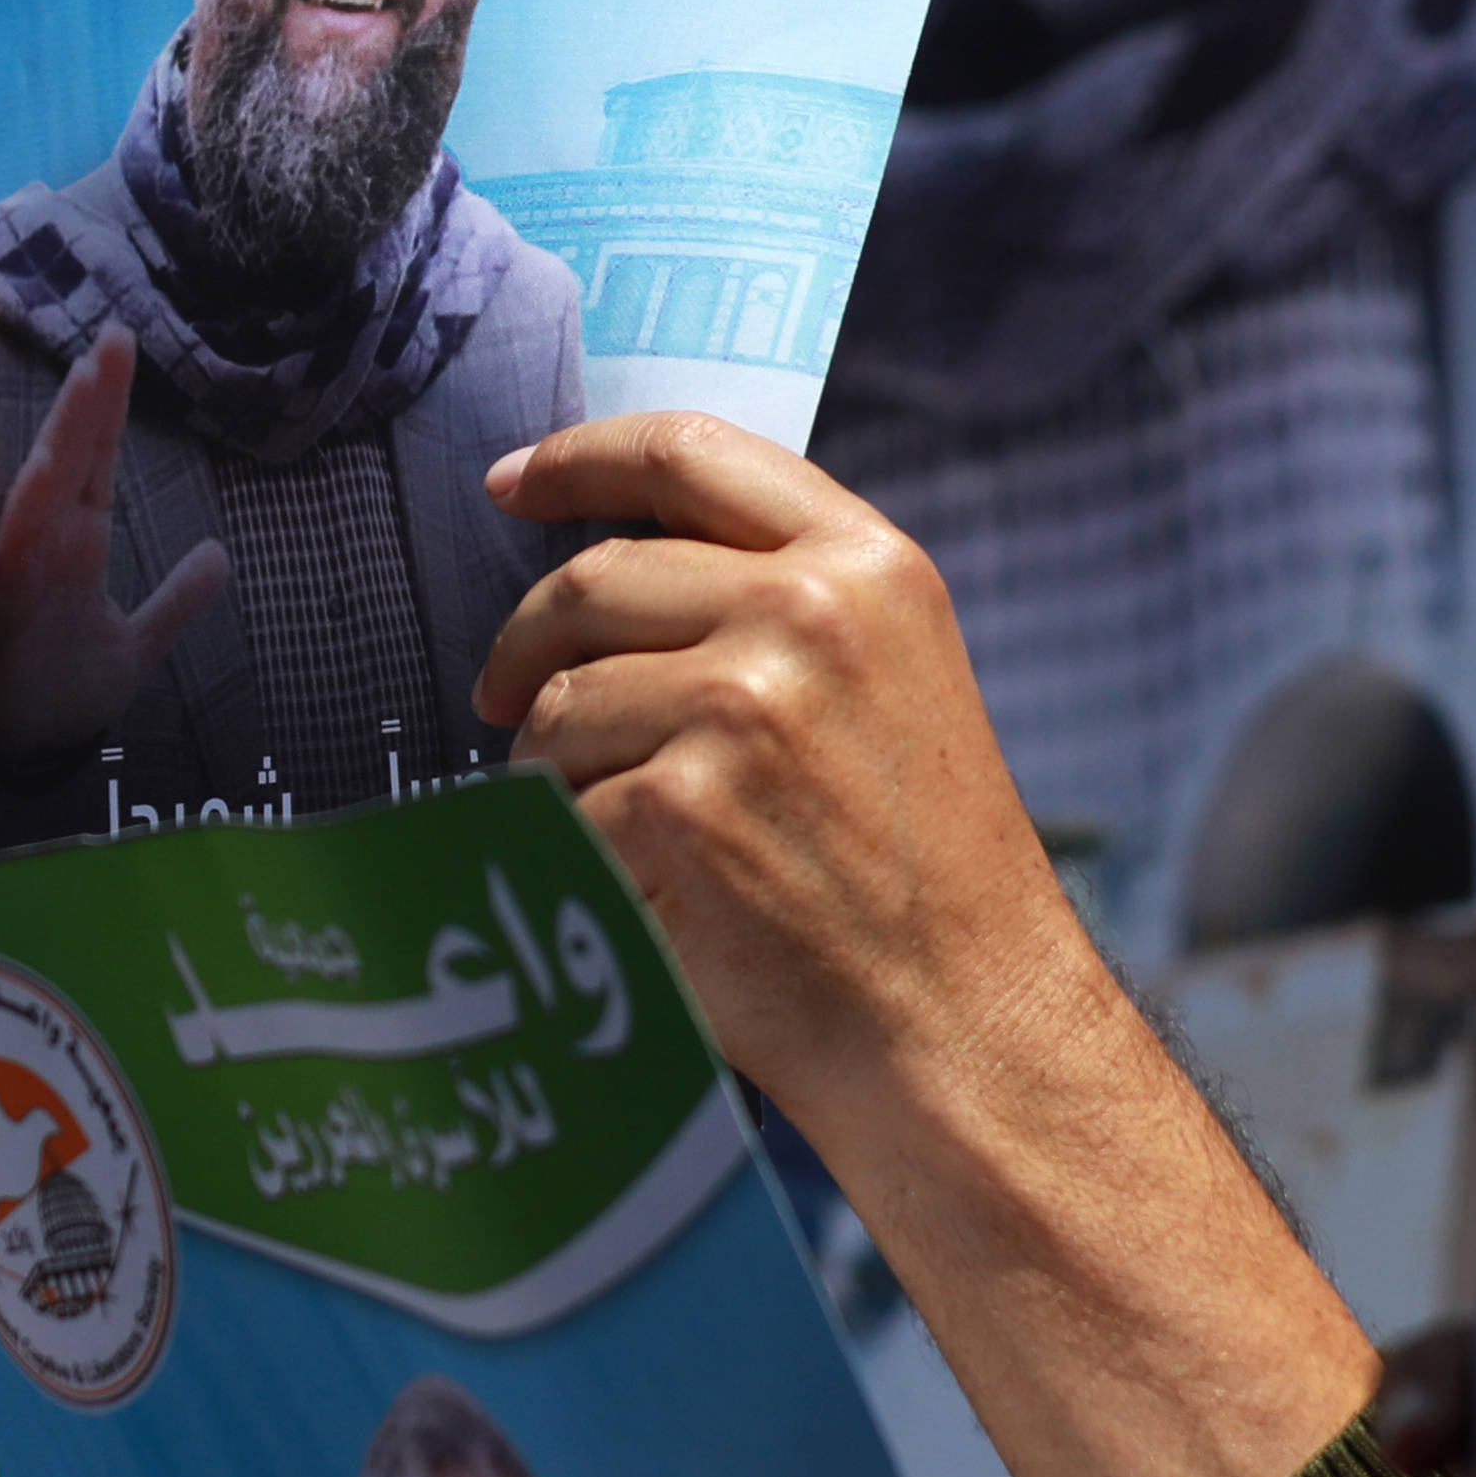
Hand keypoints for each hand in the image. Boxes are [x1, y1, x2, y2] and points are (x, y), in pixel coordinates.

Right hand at [0, 334, 224, 772]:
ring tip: (96, 371)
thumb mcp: (132, 651)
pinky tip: (53, 462)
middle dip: (93, 400)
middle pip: (71, 461)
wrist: (23, 782)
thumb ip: (172, 602)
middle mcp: (43, 555)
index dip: (103, 404)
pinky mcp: (15, 621)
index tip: (119, 340)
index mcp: (68, 550)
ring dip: (72, 432)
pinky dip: (39, 505)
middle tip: (116, 332)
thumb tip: (220, 554)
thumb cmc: (58, 711)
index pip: (90, 462)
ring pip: (48, 492)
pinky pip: (24, 553)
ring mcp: (28, 585)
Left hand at [472, 414, 1066, 1126]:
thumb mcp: (894, 678)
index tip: (511, 483)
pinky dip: (572, 858)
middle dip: (530, 646)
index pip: (686, 452)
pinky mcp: (675, 809)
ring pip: (558, 705)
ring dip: (553, 768)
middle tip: (507, 699)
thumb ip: (781, 599)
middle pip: (591, 580)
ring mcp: (737, 709)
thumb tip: (609, 562)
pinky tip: (640, 896)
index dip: (579, 459)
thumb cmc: (925, 872)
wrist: (968, 1025)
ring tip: (618, 830)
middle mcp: (805, 615)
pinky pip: (558, 810)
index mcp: (864, 565)